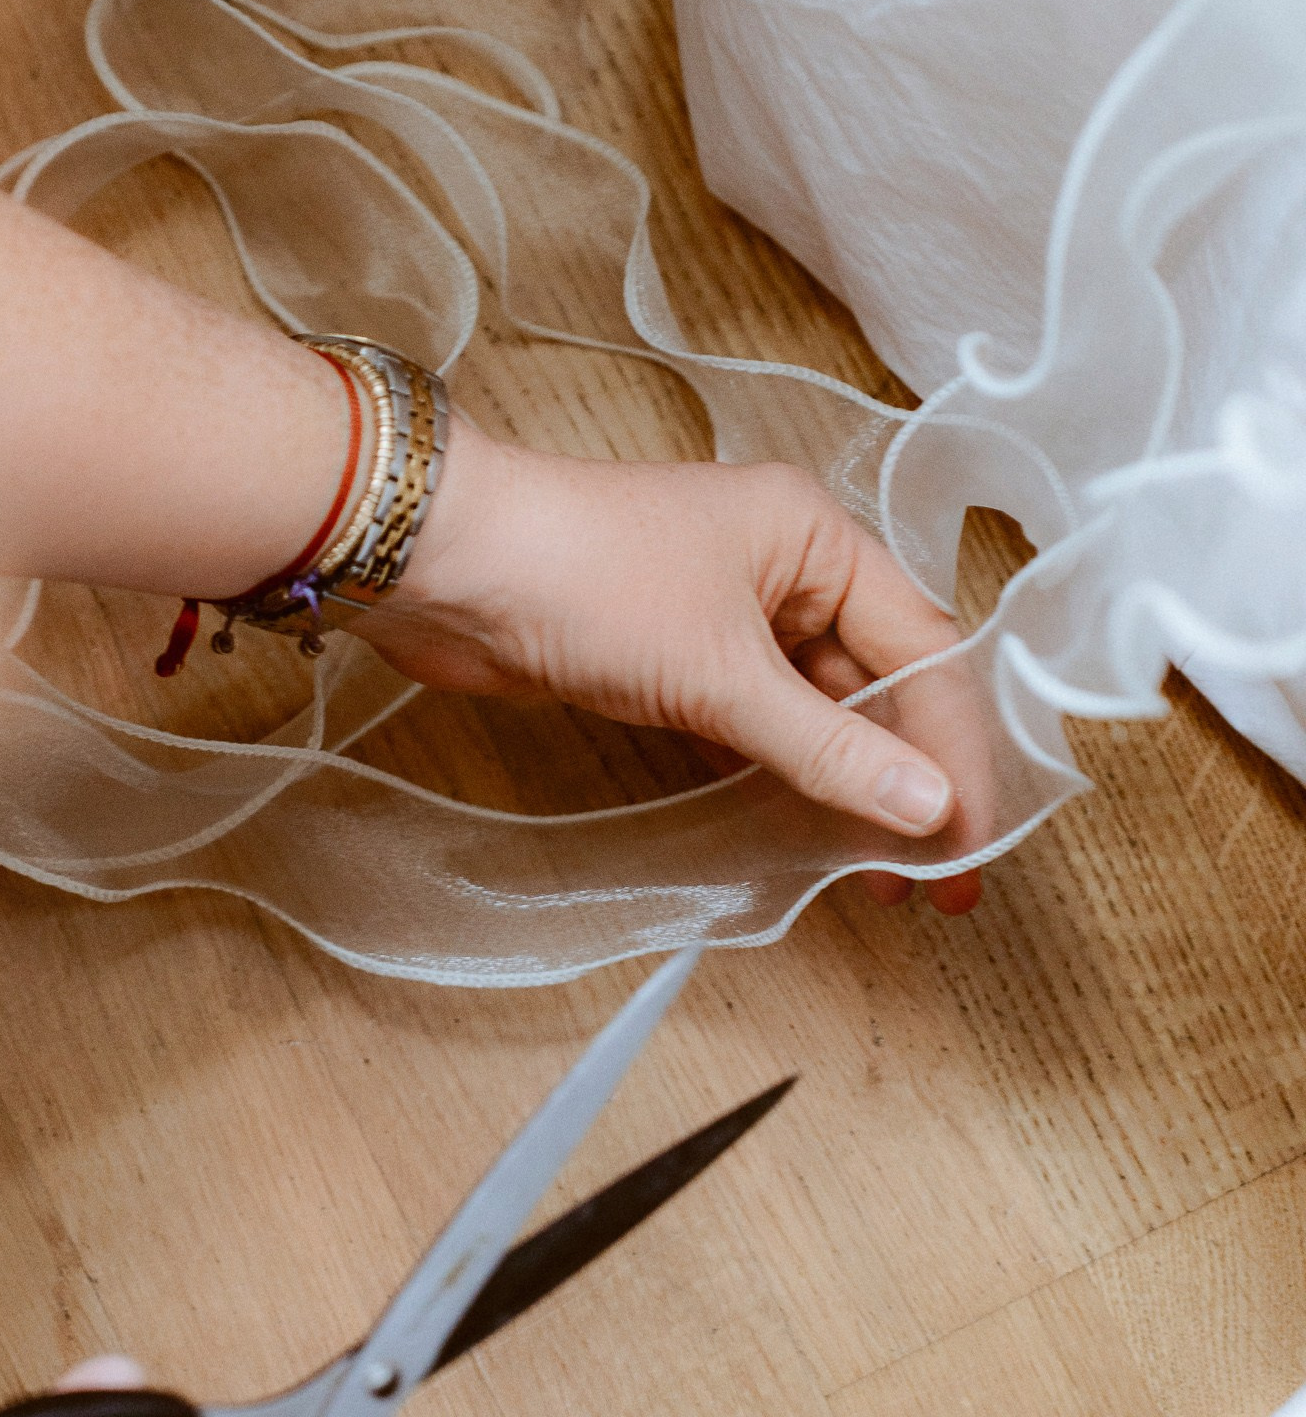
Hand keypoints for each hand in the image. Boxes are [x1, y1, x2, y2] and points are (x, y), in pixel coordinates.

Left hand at [355, 427, 984, 913]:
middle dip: (911, 779)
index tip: (971, 838)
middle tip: (942, 878)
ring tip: (880, 877)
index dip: (956, 749)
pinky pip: (755, 725)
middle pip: (879, 683)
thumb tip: (925, 808)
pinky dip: (783, 777)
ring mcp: (726, 613)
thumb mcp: (720, 674)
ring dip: (848, 787)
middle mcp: (783, 569)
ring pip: (817, 710)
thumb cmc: (582, 576)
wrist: (444, 565)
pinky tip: (803, 838)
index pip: (924, 650)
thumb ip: (826, 747)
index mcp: (817, 538)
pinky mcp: (673, 658)